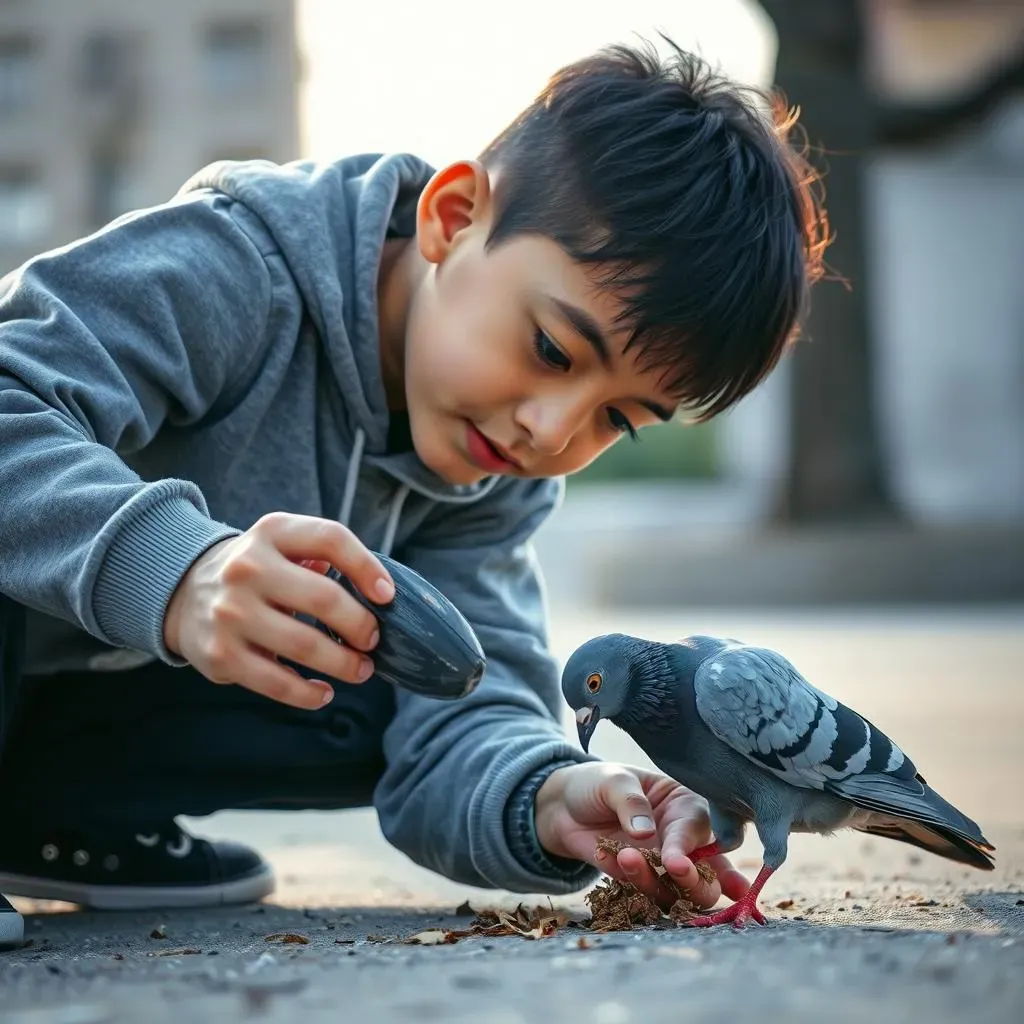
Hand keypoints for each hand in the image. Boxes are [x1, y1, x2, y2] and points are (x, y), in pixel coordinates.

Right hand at [163, 512, 394, 709]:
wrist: (184, 593)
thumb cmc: (257, 571)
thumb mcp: (283, 545)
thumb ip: (326, 555)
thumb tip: (379, 592)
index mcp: (272, 532)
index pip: (331, 539)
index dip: (367, 567)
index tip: (388, 596)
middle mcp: (247, 568)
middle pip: (324, 598)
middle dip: (360, 625)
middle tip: (372, 640)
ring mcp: (231, 613)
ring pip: (305, 646)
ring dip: (344, 664)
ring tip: (360, 669)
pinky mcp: (221, 655)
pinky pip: (277, 683)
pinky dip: (309, 693)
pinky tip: (324, 692)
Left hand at [533, 762, 749, 910]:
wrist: (563, 807)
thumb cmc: (597, 784)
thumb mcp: (613, 781)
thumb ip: (631, 802)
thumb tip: (646, 834)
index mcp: (684, 805)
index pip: (699, 829)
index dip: (690, 846)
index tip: (675, 861)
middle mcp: (681, 840)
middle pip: (707, 875)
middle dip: (696, 881)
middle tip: (673, 871)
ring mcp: (661, 867)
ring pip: (677, 894)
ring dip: (654, 882)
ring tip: (624, 856)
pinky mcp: (639, 884)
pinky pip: (642, 896)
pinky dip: (627, 882)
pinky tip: (604, 856)